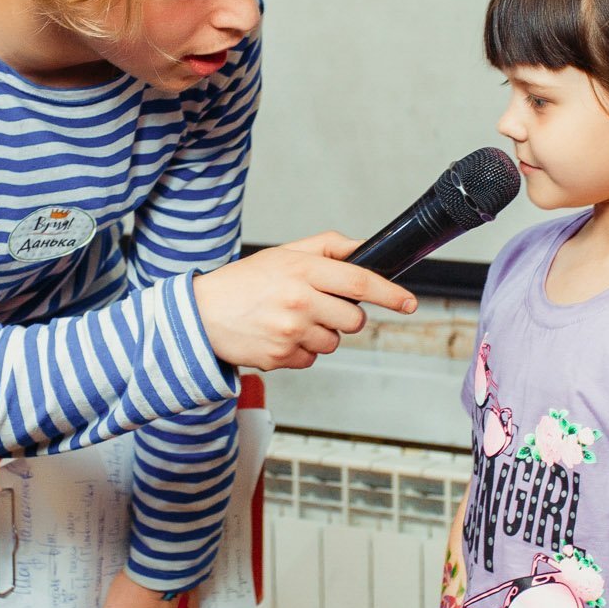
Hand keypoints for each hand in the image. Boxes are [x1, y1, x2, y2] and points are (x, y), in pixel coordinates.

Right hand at [193, 232, 416, 370]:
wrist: (199, 315)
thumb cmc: (243, 283)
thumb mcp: (284, 254)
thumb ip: (327, 247)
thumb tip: (363, 248)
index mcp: (302, 270)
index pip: (359, 282)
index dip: (390, 294)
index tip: (409, 302)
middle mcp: (299, 301)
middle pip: (354, 319)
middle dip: (346, 316)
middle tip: (320, 307)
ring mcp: (290, 332)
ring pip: (334, 342)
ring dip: (321, 334)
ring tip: (291, 321)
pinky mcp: (281, 357)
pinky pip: (311, 359)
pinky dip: (301, 351)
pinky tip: (279, 336)